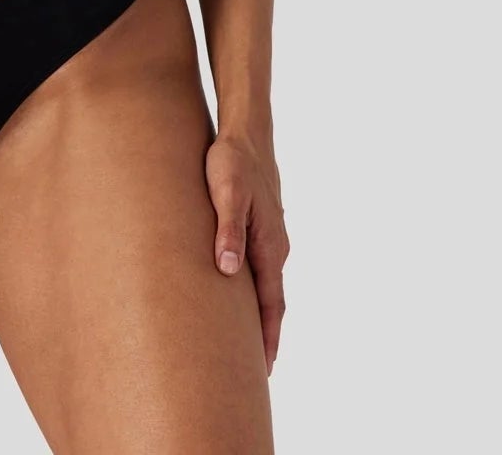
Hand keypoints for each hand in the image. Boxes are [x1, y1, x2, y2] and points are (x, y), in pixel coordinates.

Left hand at [204, 131, 288, 374]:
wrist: (246, 130)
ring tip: (246, 341)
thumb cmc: (233, 161)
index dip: (267, 337)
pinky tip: (239, 292)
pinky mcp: (260, 225)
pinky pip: (259, 267)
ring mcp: (270, 236)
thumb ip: (228, 230)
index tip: (264, 370)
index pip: (271, 305)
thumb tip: (228, 270)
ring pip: (266, 284)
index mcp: (269, 246)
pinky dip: (254, 290)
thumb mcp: (226, 194)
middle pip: (273, 301)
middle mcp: (275, 247)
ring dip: (260, 314)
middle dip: (265, 335)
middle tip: (256, 371)